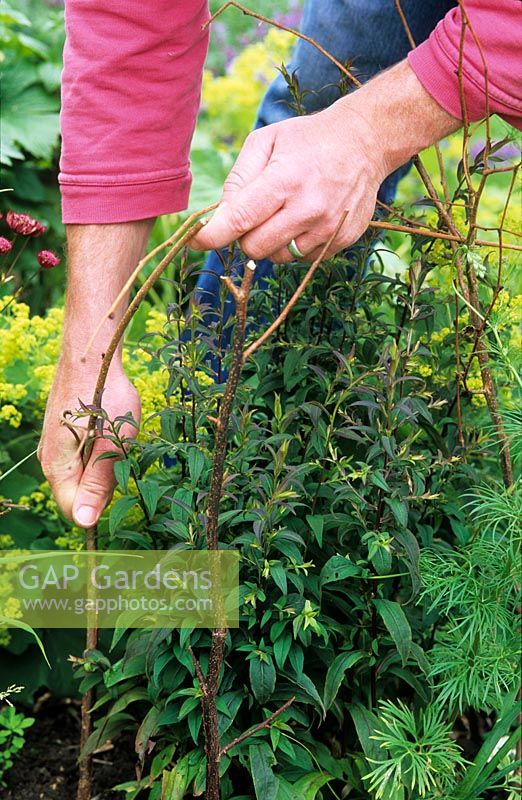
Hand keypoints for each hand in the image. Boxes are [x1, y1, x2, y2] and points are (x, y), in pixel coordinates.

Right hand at [37, 361, 140, 527]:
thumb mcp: (112, 443)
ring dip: (103, 463)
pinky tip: (107, 428)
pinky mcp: (63, 434)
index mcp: (57, 467)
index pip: (73, 510)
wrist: (91, 355)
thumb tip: (85, 523)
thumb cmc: (105, 395)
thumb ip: (98, 484)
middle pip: (78, 493)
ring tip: (113, 435)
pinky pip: (82, 456)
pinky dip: (98, 449)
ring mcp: (54, 446)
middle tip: (118, 450)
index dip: (98, 505)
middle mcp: (49, 460)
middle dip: (103, 482)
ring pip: (82, 474)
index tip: (118, 478)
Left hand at [191, 60, 459, 261]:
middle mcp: (308, 208)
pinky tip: (307, 219)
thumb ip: (238, 178)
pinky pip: (304, 258)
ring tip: (285, 213)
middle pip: (255, 247)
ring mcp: (328, 228)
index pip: (239, 219)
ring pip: (279, 257)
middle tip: (254, 215)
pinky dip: (297, 244)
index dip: (212, 235)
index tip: (195, 240)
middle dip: (245, 236)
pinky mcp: (343, 240)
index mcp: (284, 180)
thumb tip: (221, 216)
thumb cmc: (307, 140)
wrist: (366, 141)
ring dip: (272, 242)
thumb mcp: (266, 142)